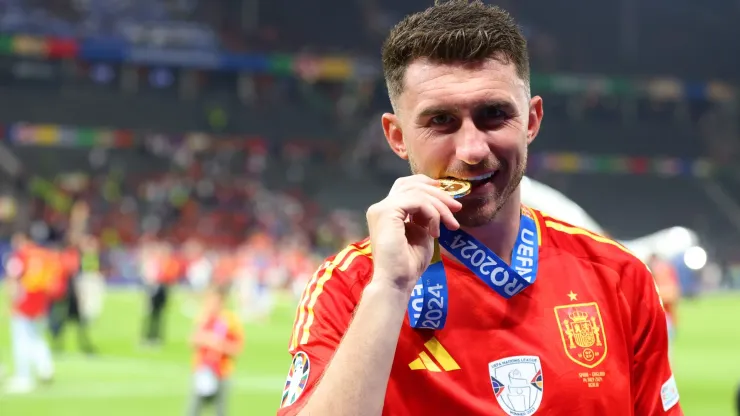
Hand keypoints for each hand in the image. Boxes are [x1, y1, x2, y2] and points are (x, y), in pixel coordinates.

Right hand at [366, 174, 461, 293]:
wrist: (397, 282)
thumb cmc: (408, 264)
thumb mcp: (421, 233)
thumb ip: (425, 217)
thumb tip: (437, 204)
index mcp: (387, 211)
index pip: (405, 186)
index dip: (426, 184)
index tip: (448, 195)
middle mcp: (381, 206)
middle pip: (412, 185)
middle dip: (438, 194)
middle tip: (457, 209)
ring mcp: (382, 208)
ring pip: (417, 192)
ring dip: (439, 206)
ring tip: (451, 224)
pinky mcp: (387, 212)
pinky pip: (417, 201)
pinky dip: (432, 213)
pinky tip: (435, 232)